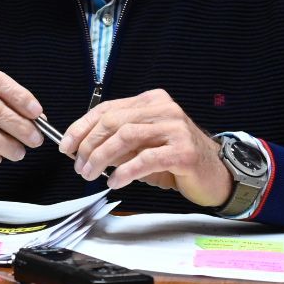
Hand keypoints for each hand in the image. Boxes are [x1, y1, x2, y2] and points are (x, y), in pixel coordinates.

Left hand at [59, 88, 232, 206]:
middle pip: (113, 121)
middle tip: (78, 165)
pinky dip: (125, 171)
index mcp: (151, 101)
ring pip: (126, 136)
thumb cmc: (176, 160)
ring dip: (101, 157)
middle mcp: (163, 109)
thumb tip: (81, 150)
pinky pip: (146, 159)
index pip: (107, 108)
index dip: (82, 126)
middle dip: (88, 144)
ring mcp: (175, 128)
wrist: (217, 174)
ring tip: (90, 174)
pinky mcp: (183, 151)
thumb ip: (118, 143)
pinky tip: (115, 181)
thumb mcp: (143, 146)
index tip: (66, 145)